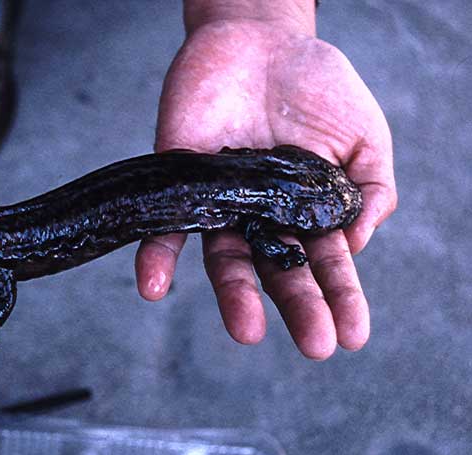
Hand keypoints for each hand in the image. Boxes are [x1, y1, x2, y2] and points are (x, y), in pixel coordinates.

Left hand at [136, 19, 395, 357]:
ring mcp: (220, 203)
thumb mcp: (362, 136)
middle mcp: (261, 216)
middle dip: (298, 308)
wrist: (260, 39)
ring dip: (234, 296)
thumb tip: (355, 244)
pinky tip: (153, 286)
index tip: (353, 335)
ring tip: (249, 331)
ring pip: (225, 258)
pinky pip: (163, 227)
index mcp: (306, 212)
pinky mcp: (179, 184)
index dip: (340, 299)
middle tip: (316, 346)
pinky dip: (157, 258)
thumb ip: (369, 189)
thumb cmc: (316, 88)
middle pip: (279, 270)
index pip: (325, 264)